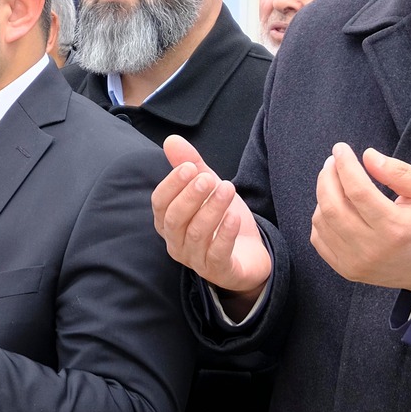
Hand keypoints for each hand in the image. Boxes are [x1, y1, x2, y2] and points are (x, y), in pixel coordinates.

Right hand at [151, 137, 271, 306]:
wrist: (251, 255)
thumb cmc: (223, 221)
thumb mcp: (209, 190)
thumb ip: (192, 166)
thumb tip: (171, 140)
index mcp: (169, 223)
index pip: (159, 204)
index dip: (171, 185)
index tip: (188, 167)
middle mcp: (176, 243)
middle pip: (174, 219)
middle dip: (190, 196)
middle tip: (209, 178)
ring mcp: (196, 260)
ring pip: (196, 234)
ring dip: (211, 209)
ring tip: (227, 189)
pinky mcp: (219, 272)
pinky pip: (217, 254)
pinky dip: (225, 234)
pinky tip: (234, 217)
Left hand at [310, 143, 410, 291]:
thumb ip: (400, 172)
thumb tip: (367, 156)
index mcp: (395, 228)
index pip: (357, 190)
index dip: (345, 165)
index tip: (340, 149)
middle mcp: (372, 248)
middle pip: (332, 206)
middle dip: (327, 177)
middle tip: (332, 162)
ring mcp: (356, 263)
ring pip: (322, 221)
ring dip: (322, 195)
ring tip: (334, 182)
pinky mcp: (347, 270)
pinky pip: (319, 239)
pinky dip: (320, 218)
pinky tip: (334, 206)